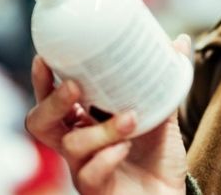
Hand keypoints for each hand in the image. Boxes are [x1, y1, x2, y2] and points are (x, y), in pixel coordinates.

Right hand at [25, 35, 191, 194]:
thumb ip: (164, 82)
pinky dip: (107, 157)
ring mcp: (83, 168)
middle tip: (74, 86)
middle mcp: (76, 143)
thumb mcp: (161, 115)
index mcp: (83, 121)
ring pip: (71, 146)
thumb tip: (180, 42)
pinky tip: (125, 148)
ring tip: (131, 119)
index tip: (45, 57)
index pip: (50, 98)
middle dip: (53, 101)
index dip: (42, 79)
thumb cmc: (156, 157)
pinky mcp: (96, 191)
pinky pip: (89, 174)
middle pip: (40, 122)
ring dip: (101, 129)